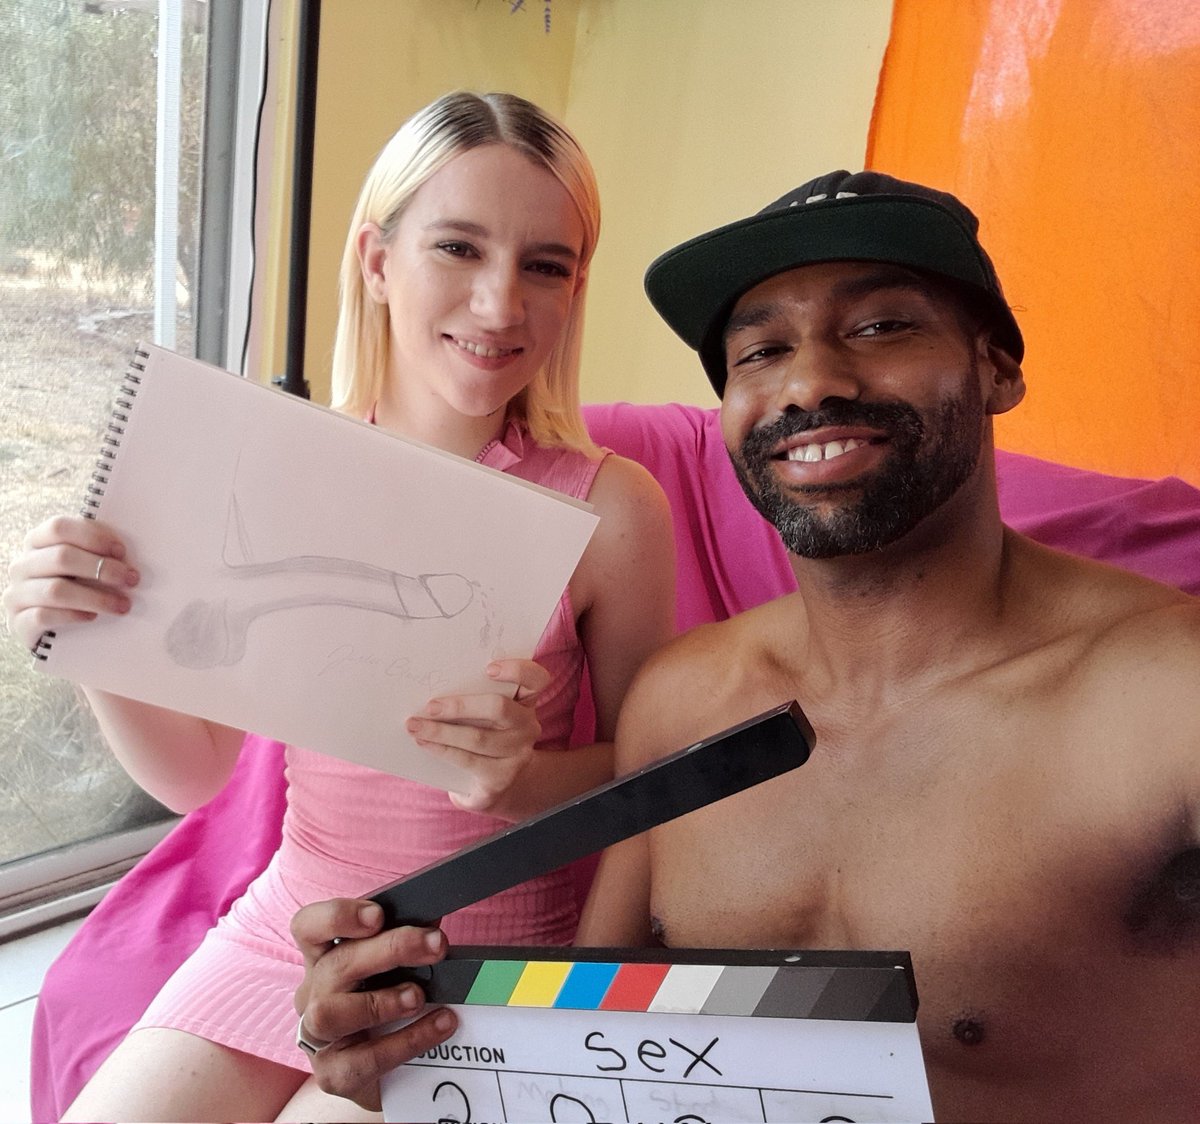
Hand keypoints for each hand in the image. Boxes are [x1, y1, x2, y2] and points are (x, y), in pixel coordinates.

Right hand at [2, 515, 138, 650]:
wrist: (51, 627)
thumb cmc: (76, 587)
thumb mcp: (84, 565)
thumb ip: (97, 552)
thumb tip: (126, 553)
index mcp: (37, 542)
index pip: (59, 528)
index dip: (93, 536)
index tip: (121, 551)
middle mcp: (23, 565)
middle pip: (61, 557)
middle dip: (102, 568)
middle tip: (130, 580)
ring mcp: (17, 593)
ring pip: (56, 590)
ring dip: (96, 597)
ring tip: (123, 605)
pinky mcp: (18, 621)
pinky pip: (44, 616)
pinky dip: (73, 615)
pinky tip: (92, 617)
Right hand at [291, 898, 457, 1111]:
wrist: (386, 1072)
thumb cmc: (387, 1003)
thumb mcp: (393, 967)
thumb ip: (406, 940)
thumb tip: (433, 920)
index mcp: (323, 958)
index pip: (308, 926)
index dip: (336, 917)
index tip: (378, 915)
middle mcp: (312, 994)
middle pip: (335, 965)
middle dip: (390, 950)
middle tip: (436, 945)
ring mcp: (316, 1037)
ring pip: (330, 1014)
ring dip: (382, 1001)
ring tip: (420, 996)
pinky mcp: (333, 1075)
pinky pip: (362, 1060)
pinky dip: (406, 1041)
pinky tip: (439, 1026)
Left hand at [407, 657, 550, 812]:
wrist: (498, 783)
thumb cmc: (485, 735)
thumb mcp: (487, 714)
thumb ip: (473, 696)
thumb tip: (430, 686)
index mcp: (526, 702)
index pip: (536, 679)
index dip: (518, 670)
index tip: (488, 668)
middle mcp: (528, 726)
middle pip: (499, 708)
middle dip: (460, 706)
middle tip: (430, 706)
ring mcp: (517, 755)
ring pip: (478, 738)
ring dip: (441, 731)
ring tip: (415, 726)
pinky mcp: (501, 778)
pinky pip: (468, 760)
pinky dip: (442, 749)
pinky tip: (424, 743)